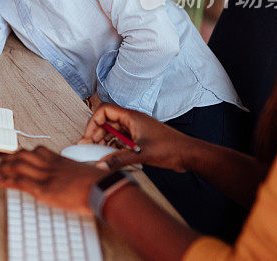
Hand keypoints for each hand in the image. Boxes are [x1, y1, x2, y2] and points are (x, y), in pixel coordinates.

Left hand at [0, 146, 110, 215]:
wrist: (105, 188)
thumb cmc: (101, 183)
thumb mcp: (87, 173)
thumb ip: (78, 174)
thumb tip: (79, 179)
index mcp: (62, 160)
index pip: (39, 151)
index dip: (24, 153)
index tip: (16, 155)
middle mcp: (51, 165)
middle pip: (25, 155)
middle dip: (9, 158)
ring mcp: (47, 176)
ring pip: (18, 165)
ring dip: (3, 167)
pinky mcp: (44, 189)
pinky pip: (19, 181)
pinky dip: (5, 179)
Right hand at [79, 103, 194, 172]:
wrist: (189, 154)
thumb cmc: (170, 148)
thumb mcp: (141, 154)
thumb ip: (119, 159)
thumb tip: (100, 165)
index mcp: (131, 117)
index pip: (104, 111)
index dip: (93, 122)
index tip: (88, 137)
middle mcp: (132, 121)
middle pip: (106, 122)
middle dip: (95, 134)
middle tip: (88, 148)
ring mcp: (136, 130)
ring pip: (113, 132)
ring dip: (104, 141)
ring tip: (97, 154)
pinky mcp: (140, 139)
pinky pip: (121, 140)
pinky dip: (114, 146)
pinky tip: (111, 156)